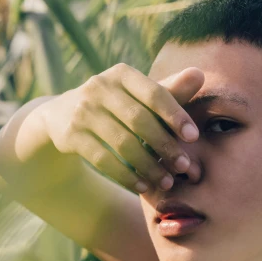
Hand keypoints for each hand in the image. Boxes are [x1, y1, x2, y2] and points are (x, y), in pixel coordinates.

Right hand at [38, 63, 203, 193]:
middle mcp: (99, 87)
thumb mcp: (138, 96)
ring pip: (122, 143)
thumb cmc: (115, 105)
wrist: (61, 116)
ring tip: (166, 182)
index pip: (154, 93)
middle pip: (139, 120)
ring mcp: (82, 111)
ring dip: (148, 166)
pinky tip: (141, 186)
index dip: (175, 115)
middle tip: (184, 167)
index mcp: (122, 74)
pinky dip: (125, 175)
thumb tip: (200, 74)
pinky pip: (103, 160)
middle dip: (165, 146)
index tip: (194, 137)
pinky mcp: (69, 135)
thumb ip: (169, 90)